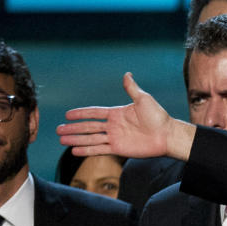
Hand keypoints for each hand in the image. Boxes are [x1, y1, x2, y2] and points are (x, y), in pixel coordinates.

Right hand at [57, 73, 193, 159]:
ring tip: (61, 140)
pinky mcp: (119, 149)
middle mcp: (113, 126)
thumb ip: (131, 89)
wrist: (167, 135)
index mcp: (117, 113)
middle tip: (58, 130)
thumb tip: (127, 74)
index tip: (67, 115)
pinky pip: (99, 149)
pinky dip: (87, 150)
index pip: (93, 113)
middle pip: (88, 127)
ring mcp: (115, 138)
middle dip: (73, 128)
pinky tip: (74, 151)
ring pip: (90, 139)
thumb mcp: (144, 99)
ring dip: (76, 139)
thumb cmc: (158, 117)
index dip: (81, 114)